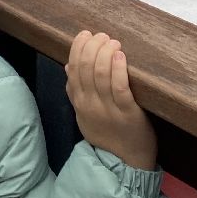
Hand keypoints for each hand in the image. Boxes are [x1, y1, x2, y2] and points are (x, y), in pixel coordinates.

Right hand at [66, 31, 157, 170]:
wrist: (125, 163)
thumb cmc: (107, 134)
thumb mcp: (84, 114)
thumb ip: (75, 91)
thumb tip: (68, 65)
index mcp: (79, 101)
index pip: (73, 68)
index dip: (78, 47)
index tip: (86, 34)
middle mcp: (90, 104)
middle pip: (86, 68)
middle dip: (93, 46)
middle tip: (103, 36)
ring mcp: (108, 109)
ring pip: (101, 74)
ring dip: (106, 53)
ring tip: (113, 42)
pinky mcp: (128, 113)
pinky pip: (119, 87)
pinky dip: (118, 69)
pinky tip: (121, 56)